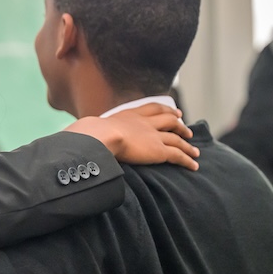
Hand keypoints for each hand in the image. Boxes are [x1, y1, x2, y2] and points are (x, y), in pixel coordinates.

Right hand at [65, 103, 199, 169]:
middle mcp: (145, 123)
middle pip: (168, 120)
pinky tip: (194, 165)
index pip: (152, 108)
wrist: (100, 136)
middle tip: (185, 126)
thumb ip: (92, 132)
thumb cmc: (90, 135)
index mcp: (129, 115)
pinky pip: (178, 155)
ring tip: (194, 150)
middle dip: (179, 123)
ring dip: (187, 144)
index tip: (173, 110)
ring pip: (177, 138)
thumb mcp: (93, 129)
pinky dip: (188, 160)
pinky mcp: (159, 150)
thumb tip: (78, 137)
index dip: (165, 109)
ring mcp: (153, 136)